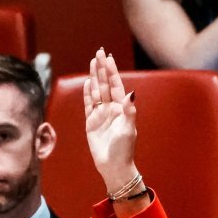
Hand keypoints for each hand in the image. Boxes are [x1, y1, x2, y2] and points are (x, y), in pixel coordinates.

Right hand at [84, 48, 139, 194]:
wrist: (113, 165)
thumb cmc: (124, 149)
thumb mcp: (128, 128)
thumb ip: (128, 110)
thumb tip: (130, 92)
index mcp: (122, 109)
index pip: (116, 85)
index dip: (112, 71)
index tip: (108, 57)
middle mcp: (112, 109)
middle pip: (105, 84)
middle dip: (102, 68)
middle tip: (99, 52)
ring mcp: (101, 115)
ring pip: (96, 91)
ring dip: (94, 77)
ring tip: (93, 62)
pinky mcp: (91, 122)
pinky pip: (88, 104)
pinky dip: (87, 93)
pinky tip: (87, 82)